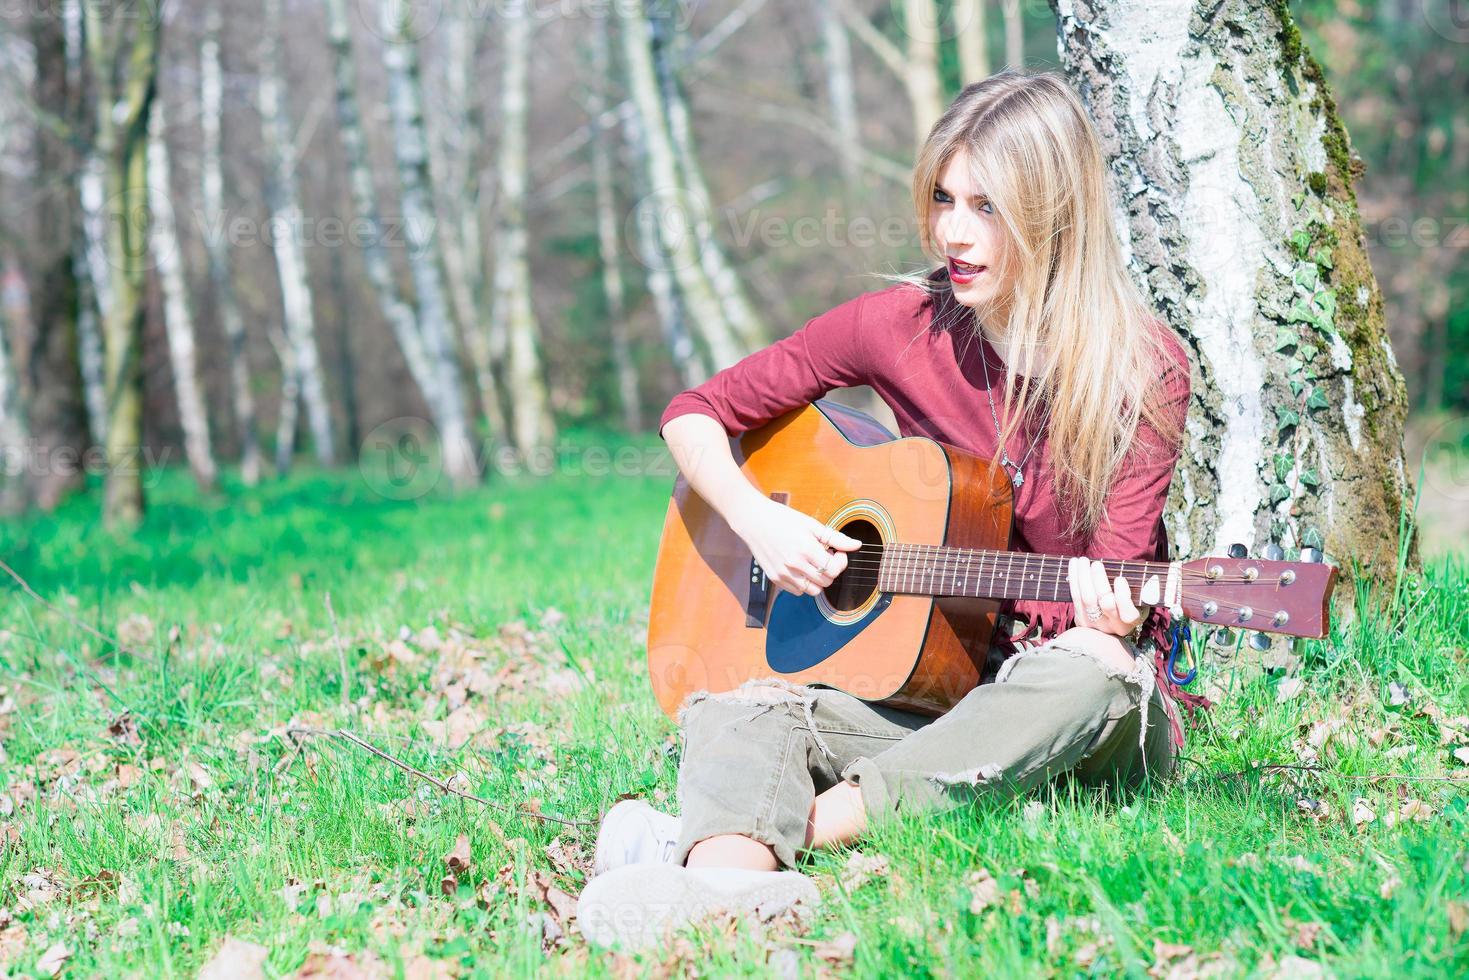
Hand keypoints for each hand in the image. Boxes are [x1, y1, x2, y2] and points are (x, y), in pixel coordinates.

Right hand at [730, 497, 861, 596]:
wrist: (753, 521)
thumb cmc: (782, 519)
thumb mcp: (811, 524)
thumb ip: (835, 538)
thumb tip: (857, 545)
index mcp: (806, 549)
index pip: (834, 569)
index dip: (841, 562)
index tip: (836, 552)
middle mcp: (794, 564)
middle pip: (826, 581)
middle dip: (831, 570)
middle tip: (825, 555)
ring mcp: (783, 574)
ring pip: (813, 590)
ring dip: (818, 579)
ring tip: (812, 563)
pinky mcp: (775, 579)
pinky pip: (797, 591)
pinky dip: (804, 583)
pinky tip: (800, 567)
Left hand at [1067, 557, 1148, 636]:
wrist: (1110, 624)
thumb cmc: (1130, 601)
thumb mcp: (1138, 599)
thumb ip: (1137, 588)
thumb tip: (1127, 570)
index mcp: (1130, 622)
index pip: (1127, 614)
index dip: (1123, 597)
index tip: (1120, 579)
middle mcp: (1112, 626)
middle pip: (1105, 604)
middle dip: (1100, 581)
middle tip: (1097, 564)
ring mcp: (1095, 625)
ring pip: (1087, 599)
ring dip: (1083, 576)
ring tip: (1083, 560)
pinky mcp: (1080, 619)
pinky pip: (1075, 597)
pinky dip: (1074, 578)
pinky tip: (1074, 563)